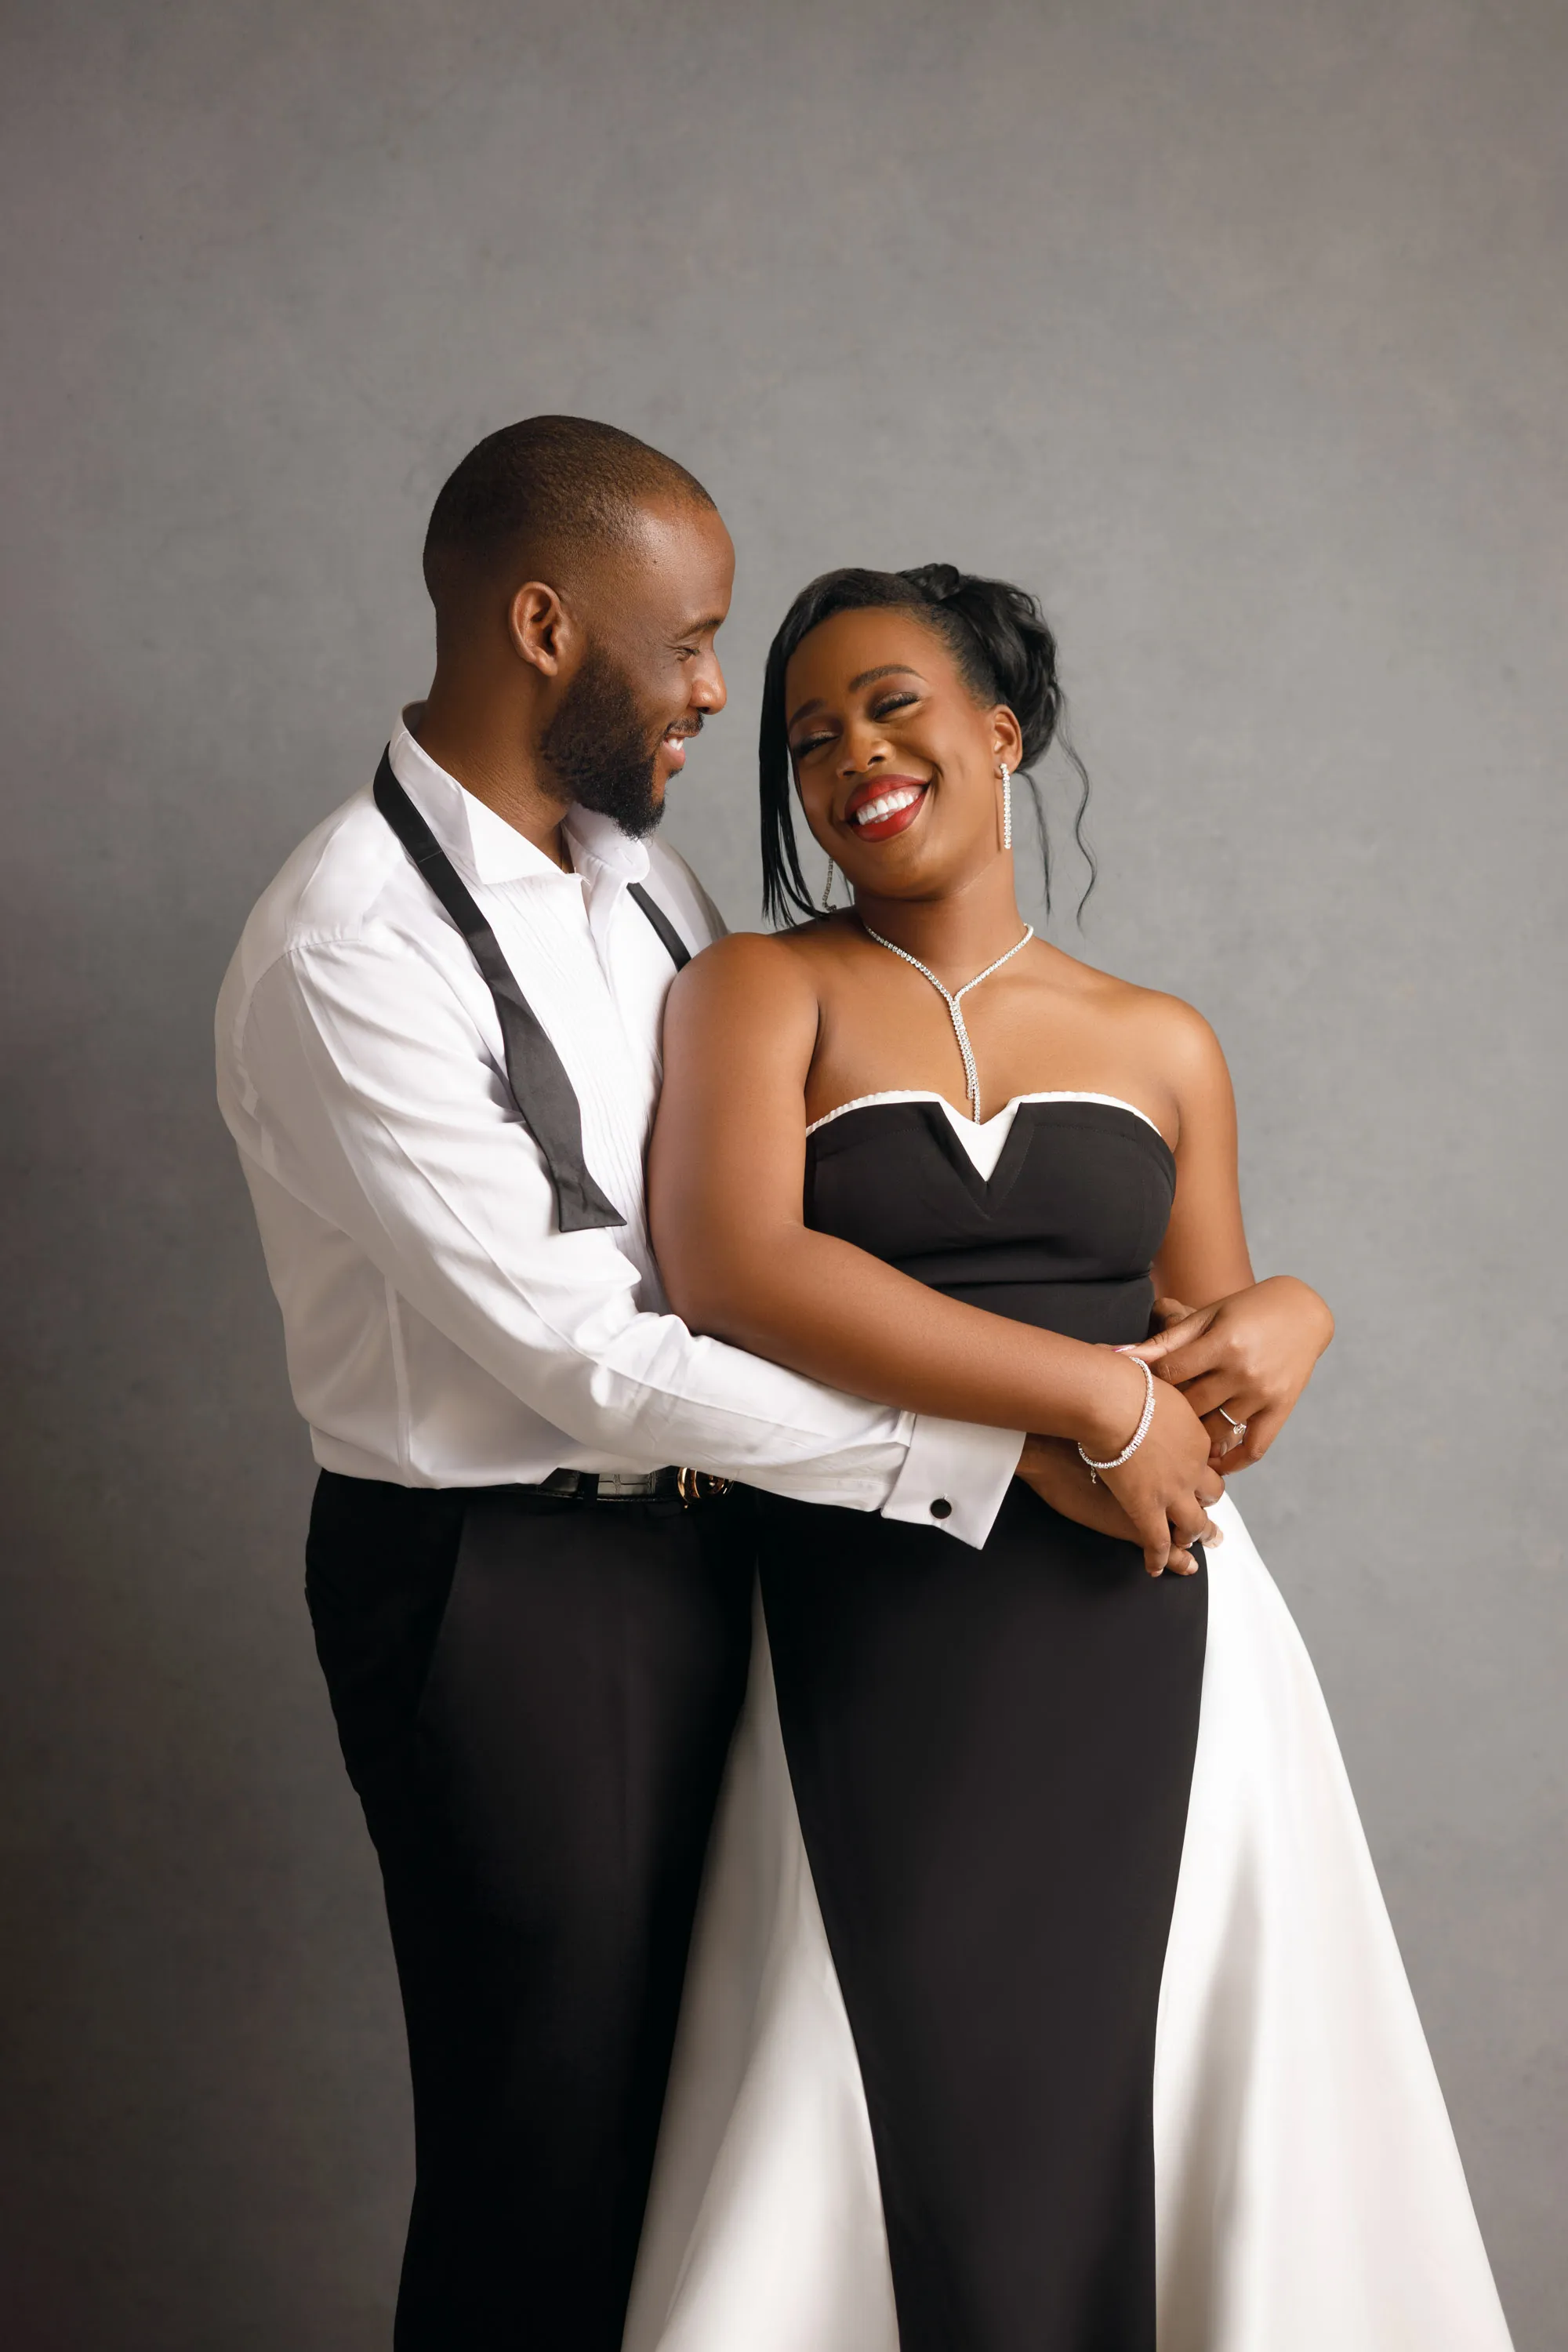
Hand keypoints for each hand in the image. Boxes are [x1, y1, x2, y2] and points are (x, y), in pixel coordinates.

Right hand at [1028, 1355, 1224, 1577]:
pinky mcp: (1146, 1509)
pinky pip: (1157, 1542)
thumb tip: (1126, 1354)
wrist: (1109, 1401)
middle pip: (1210, 1493)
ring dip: (1190, 1536)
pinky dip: (1158, 1558)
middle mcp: (1192, 1466)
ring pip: (1192, 1523)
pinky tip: (1155, 1568)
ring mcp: (1171, 1491)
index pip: (1208, 1458)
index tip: (1201, 1474)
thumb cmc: (1121, 1380)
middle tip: (1208, 1518)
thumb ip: (1144, 1375)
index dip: (1204, 1469)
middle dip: (1207, 1505)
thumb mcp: (1145, 1373)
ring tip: (1188, 1548)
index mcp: (1194, 1433)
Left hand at [1127, 1275, 1333, 1470]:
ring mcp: (1264, 1394)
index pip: (1171, 1374)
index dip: (1149, 1382)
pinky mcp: (1280, 1409)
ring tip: (1173, 1442)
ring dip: (1193, 1439)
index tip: (1138, 1388)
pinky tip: (1212, 1464)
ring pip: (1215, 1432)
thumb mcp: (1207, 1317)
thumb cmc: (1247, 1309)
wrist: (1303, 1311)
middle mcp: (1244, 1371)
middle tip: (1149, 1419)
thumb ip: (1165, 1342)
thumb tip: (1117, 1353)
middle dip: (1168, 1412)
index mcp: (1223, 1343)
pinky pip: (1254, 1448)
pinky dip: (1232, 1462)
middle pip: (1190, 1406)